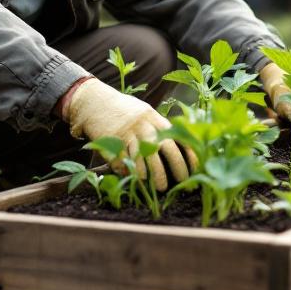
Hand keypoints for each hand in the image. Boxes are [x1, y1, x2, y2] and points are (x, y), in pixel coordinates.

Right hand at [62, 78, 192, 190]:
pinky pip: (123, 161)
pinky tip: (135, 180)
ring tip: (158, 188)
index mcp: (154, 117)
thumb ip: (158, 126)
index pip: (177, 135)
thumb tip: (180, 143)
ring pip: (143, 157)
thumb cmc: (123, 111)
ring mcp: (127, 132)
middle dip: (176, 167)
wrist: (94, 101)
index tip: (196, 168)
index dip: (189, 152)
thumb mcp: (144, 112)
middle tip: (182, 182)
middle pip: (164, 147)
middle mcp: (143, 124)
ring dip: (152, 175)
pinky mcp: (111, 141)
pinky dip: (129, 172)